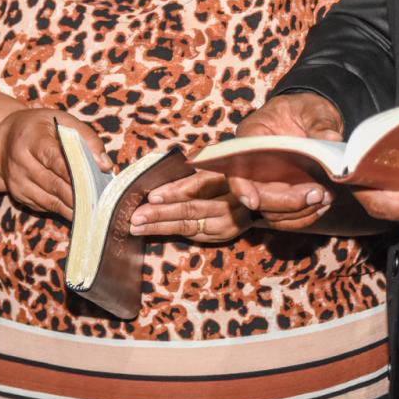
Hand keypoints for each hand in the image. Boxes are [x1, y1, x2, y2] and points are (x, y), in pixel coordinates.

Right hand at [0, 109, 108, 219]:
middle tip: (101, 201)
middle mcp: (20, 162)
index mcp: (31, 138)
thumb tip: (105, 164)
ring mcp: (17, 182)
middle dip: (79, 194)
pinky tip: (80, 211)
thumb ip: (87, 139)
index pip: (54, 158)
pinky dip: (64, 210)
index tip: (94, 182)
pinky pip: (44, 206)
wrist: (3, 141)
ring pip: (49, 200)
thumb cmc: (41, 128)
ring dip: (73, 206)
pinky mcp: (18, 195)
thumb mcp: (63, 122)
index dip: (74, 173)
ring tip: (95, 209)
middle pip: (53, 183)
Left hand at [131, 170, 254, 242]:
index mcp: (230, 176)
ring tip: (137, 226)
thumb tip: (161, 173)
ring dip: (160, 226)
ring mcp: (230, 221)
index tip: (154, 195)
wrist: (262, 197)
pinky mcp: (225, 235)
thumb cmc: (232, 173)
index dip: (176, 191)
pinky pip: (194, 235)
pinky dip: (172, 232)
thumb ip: (196, 167)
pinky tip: (153, 231)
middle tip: (136, 216)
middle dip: (161, 213)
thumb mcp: (218, 162)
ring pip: (190, 225)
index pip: (200, 185)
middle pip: (192, 208)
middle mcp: (233, 200)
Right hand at [227, 93, 343, 231]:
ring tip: (325, 198)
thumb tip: (330, 139)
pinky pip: (286, 216)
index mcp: (252, 137)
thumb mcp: (314, 110)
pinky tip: (322, 205)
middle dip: (286, 202)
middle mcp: (253, 164)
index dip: (241, 187)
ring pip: (271, 212)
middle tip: (318, 194)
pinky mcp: (282, 194)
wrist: (315, 119)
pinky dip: (304, 216)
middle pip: (258, 195)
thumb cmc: (308, 109)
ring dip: (298, 213)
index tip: (253, 202)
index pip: (236, 166)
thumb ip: (320, 124)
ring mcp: (267, 182)